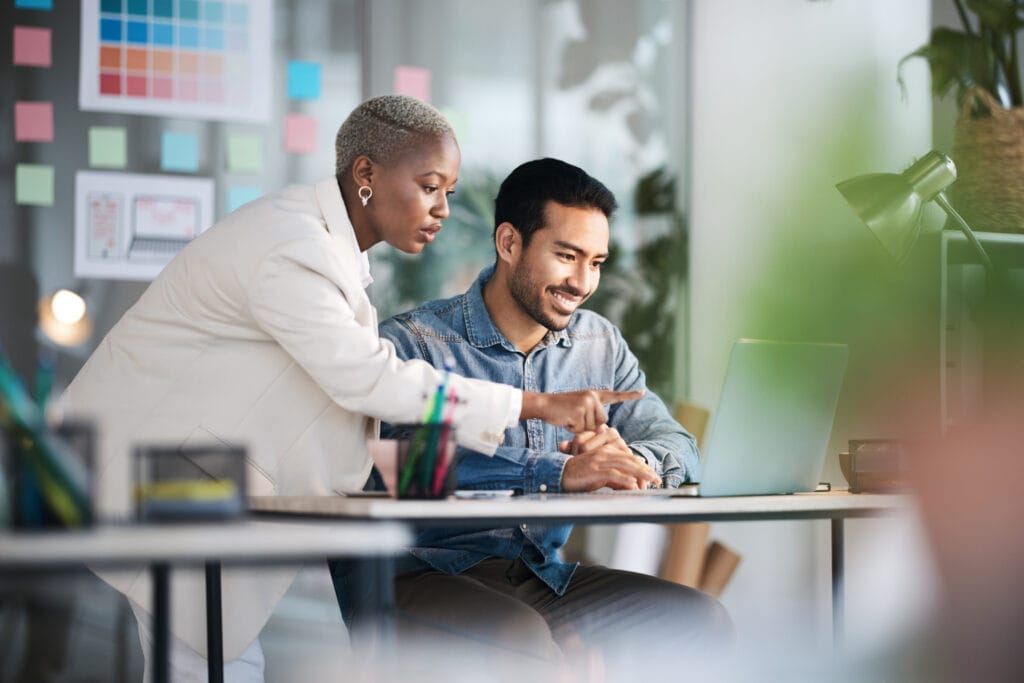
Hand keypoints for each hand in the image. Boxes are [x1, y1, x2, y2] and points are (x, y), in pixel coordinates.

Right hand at [520, 389, 644, 432]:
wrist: (544, 404)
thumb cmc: (561, 410)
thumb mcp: (580, 411)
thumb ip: (593, 418)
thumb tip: (603, 430)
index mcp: (595, 395)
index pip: (615, 395)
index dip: (629, 395)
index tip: (643, 393)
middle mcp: (593, 396)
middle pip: (602, 422)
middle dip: (589, 426)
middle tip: (574, 418)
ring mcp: (587, 403)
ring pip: (592, 427)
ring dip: (580, 428)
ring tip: (569, 418)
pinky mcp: (580, 411)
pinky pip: (582, 429)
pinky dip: (573, 429)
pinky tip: (566, 420)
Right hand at [559, 425, 660, 491]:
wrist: (560, 474)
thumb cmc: (581, 476)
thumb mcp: (601, 476)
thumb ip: (616, 479)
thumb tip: (631, 485)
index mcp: (607, 452)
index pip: (629, 458)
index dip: (642, 467)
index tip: (651, 478)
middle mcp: (605, 453)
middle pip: (630, 460)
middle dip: (646, 470)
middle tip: (657, 479)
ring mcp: (599, 460)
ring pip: (625, 465)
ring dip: (640, 473)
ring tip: (651, 480)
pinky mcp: (594, 469)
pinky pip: (612, 473)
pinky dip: (624, 479)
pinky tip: (633, 485)